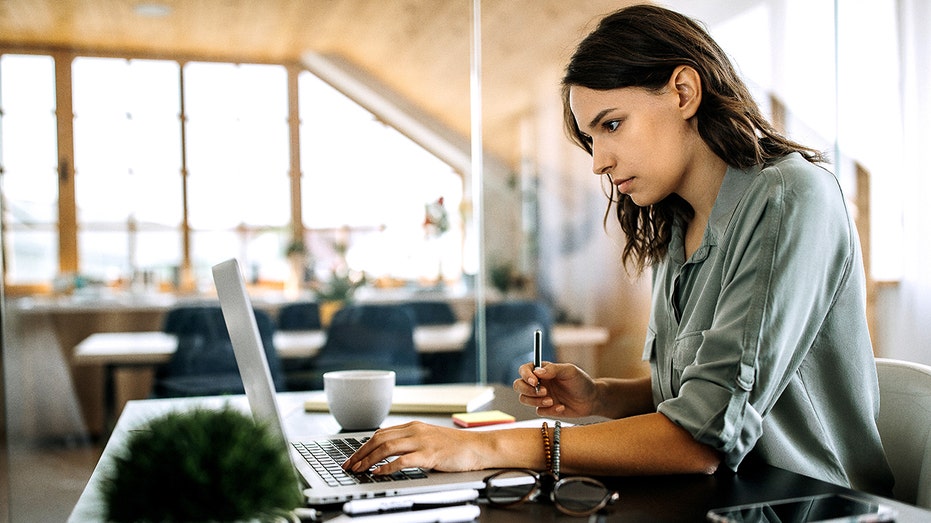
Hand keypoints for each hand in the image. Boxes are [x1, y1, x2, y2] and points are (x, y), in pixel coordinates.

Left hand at [342, 421, 486, 474]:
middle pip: (379, 439)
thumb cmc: (455, 446)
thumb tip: (389, 450)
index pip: (381, 433)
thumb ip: (410, 441)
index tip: (353, 457)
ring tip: (359, 470)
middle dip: (360, 453)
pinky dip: (387, 467)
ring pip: (387, 447)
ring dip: (369, 460)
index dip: (363, 446)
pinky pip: (402, 460)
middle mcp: (415, 431)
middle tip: (349, 465)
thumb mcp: (429, 438)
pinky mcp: (429, 455)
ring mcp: (422, 441)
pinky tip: (378, 474)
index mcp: (413, 426)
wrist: (478, 447)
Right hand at [514, 362, 598, 417]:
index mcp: (542, 371)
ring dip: (535, 401)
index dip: (526, 375)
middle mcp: (538, 383)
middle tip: (543, 392)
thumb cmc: (581, 382)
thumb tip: (537, 372)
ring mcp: (540, 396)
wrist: (591, 400)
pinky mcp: (545, 409)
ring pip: (524, 399)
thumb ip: (554, 369)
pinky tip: (561, 407)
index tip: (535, 381)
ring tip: (551, 401)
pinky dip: (549, 410)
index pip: (524, 370)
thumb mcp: (570, 371)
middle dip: (527, 390)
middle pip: (519, 385)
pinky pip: (538, 411)